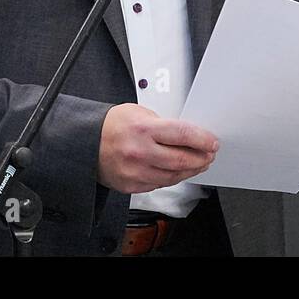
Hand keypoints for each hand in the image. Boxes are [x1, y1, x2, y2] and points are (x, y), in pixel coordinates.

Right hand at [97, 103, 217, 193]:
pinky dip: (173, 178)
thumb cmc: (111, 125)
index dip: (203, 139)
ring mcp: (136, 171)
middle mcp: (140, 152)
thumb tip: (187, 136)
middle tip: (209, 154)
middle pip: (182, 159)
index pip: (183, 134)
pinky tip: (179, 172)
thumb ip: (163, 125)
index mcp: (143, 129)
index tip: (212, 142)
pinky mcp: (132, 185)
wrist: (86, 143)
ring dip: (191, 170)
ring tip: (199, 164)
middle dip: (201, 157)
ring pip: (174, 176)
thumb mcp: (139, 113)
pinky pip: (160, 184)